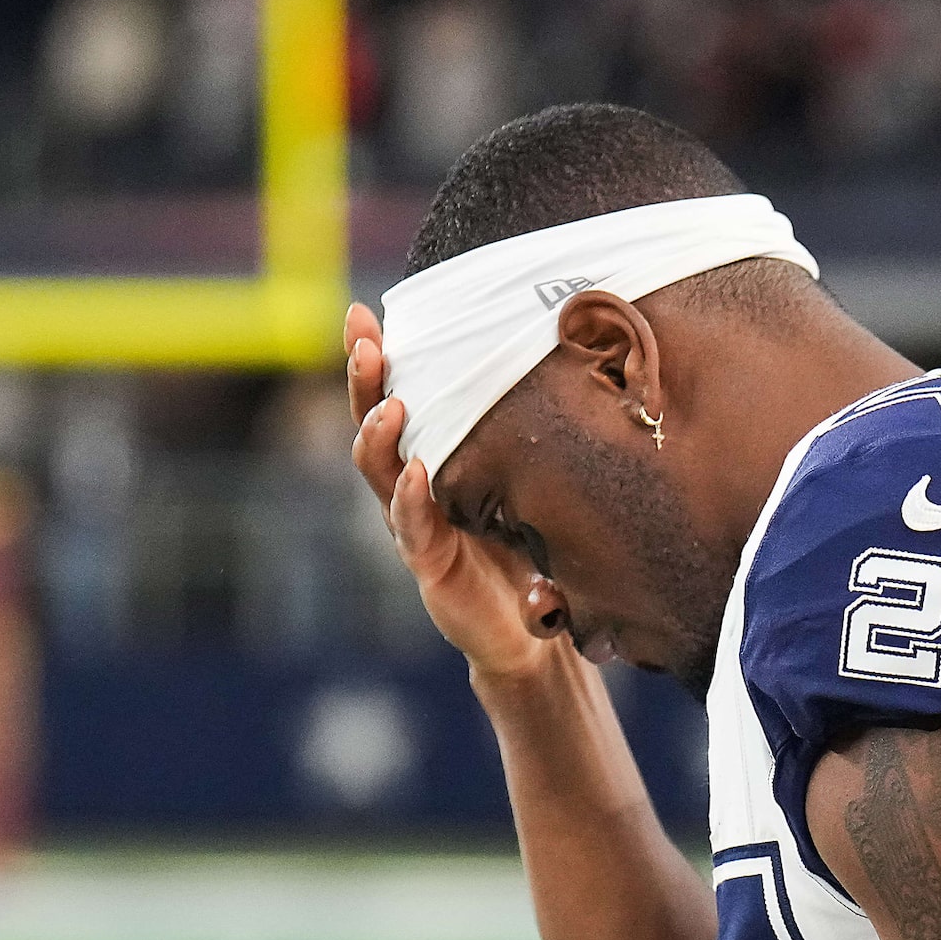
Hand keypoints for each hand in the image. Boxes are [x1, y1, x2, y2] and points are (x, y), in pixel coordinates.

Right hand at [344, 302, 576, 680]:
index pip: (397, 394)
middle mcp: (412, 482)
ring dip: (380, 435)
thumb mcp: (534, 478)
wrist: (529, 628)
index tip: (364, 311)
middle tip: (364, 343)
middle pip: (374, 422)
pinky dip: (410, 499)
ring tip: (390, 406)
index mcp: (434, 454)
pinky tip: (414, 472)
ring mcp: (414, 523)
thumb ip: (535, 432)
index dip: (375, 356)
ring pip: (380, 471)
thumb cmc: (531, 543)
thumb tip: (575, 351)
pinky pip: (411, 526)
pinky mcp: (428, 563)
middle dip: (364, 380)